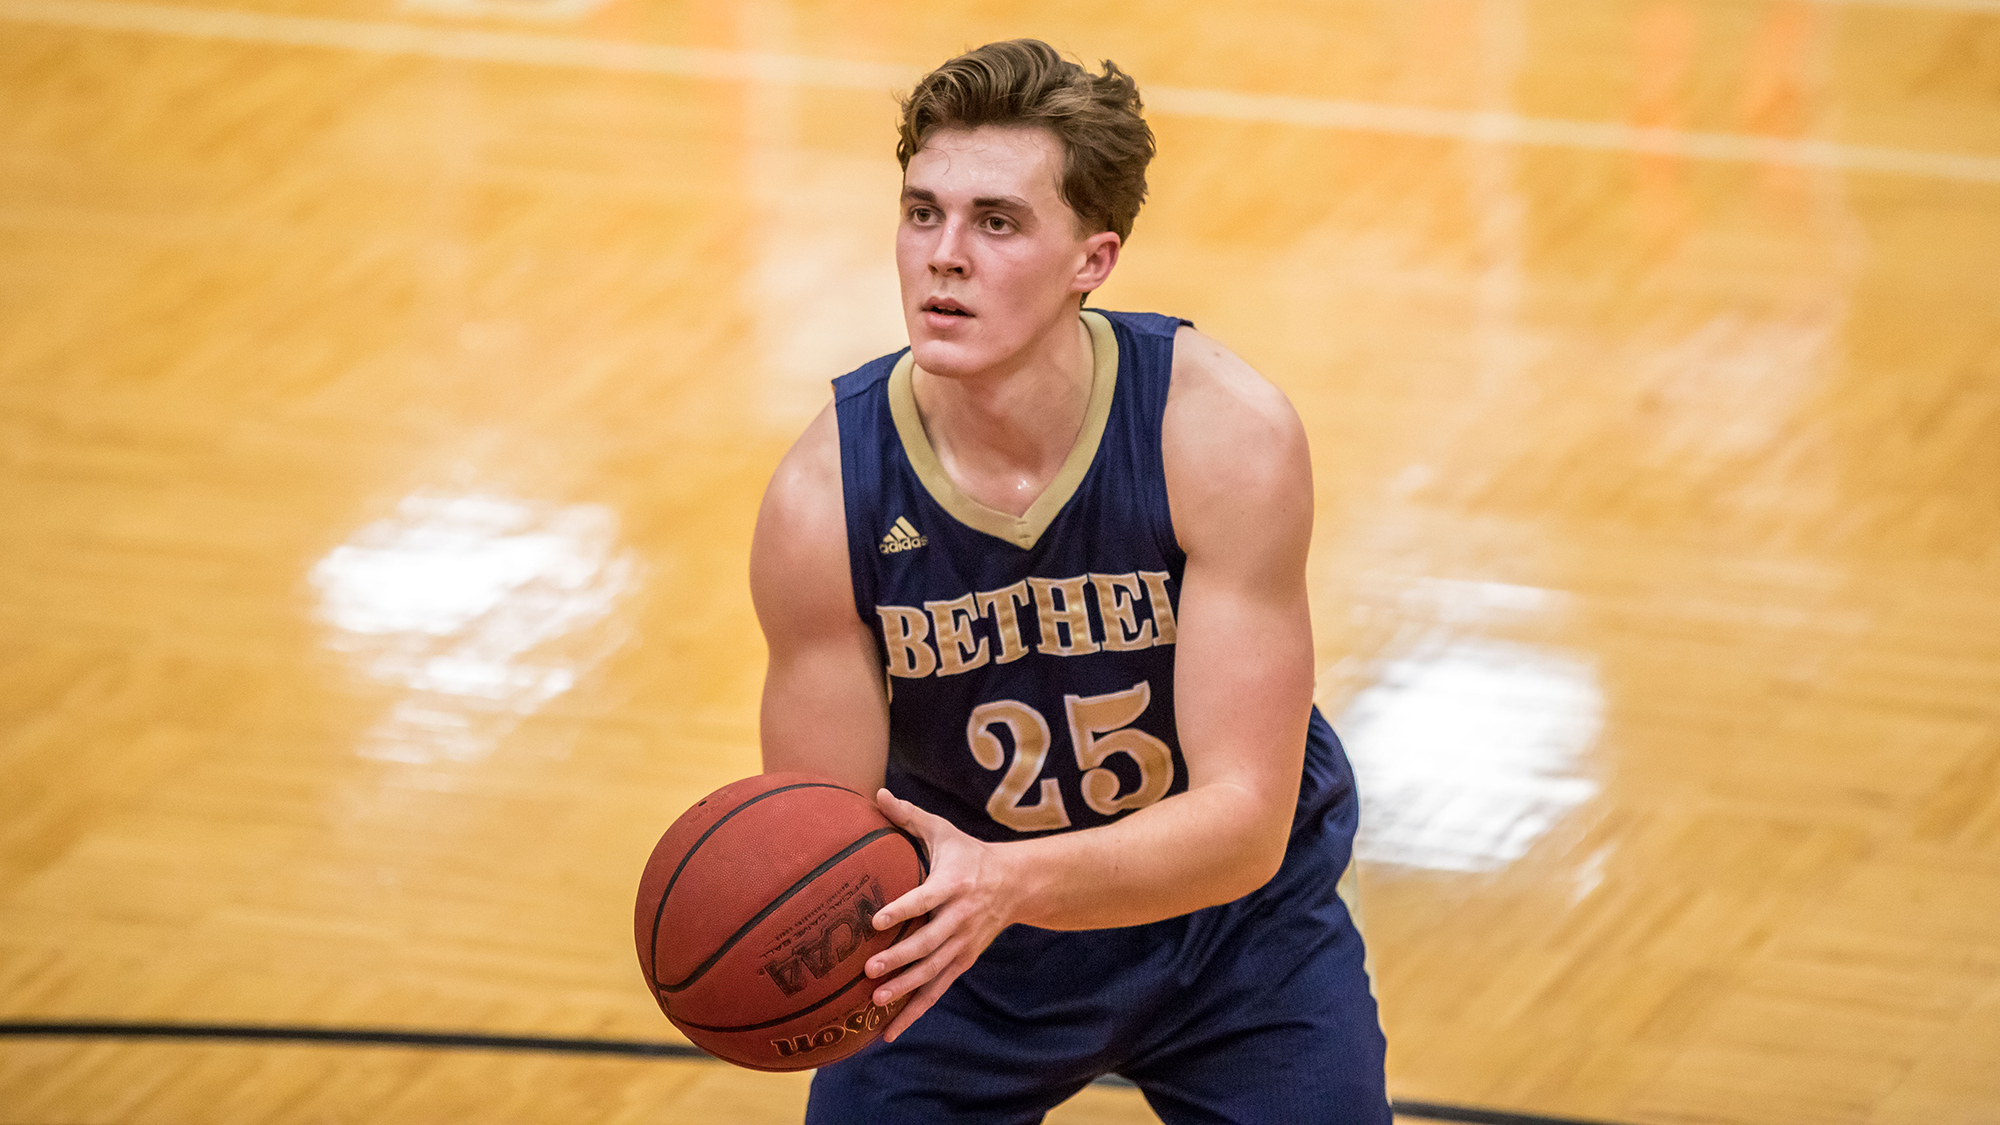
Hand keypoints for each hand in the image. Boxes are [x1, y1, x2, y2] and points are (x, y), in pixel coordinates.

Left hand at [865, 788, 1021, 1041]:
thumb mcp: (943, 831)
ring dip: (906, 988)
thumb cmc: (967, 853)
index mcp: (953, 884)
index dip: (903, 909)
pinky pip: (937, 989)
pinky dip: (915, 1011)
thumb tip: (876, 793)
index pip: (926, 898)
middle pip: (929, 942)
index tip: (877, 920)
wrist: (1016, 884)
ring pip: (934, 971)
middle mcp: (960, 918)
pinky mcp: (963, 961)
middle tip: (869, 969)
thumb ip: (908, 817)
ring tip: (875, 1000)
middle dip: (900, 958)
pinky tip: (888, 1030)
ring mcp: (963, 944)